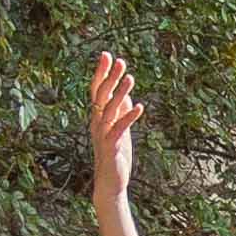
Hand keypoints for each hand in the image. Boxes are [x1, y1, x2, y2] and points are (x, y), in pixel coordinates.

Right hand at [87, 51, 144, 205]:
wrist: (110, 181)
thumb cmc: (115, 153)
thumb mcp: (119, 128)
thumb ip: (120, 110)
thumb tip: (124, 92)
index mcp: (98, 117)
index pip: (96, 90)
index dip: (101, 72)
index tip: (107, 55)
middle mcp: (97, 123)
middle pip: (101, 95)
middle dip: (110, 78)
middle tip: (120, 61)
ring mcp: (102, 135)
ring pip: (108, 110)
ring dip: (120, 93)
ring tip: (130, 78)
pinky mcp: (111, 147)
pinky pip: (118, 129)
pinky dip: (128, 117)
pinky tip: (139, 107)